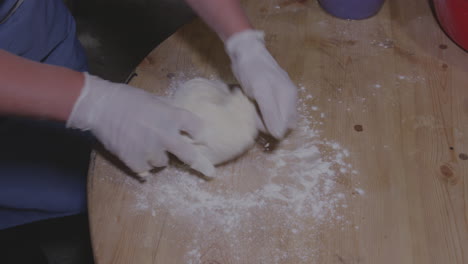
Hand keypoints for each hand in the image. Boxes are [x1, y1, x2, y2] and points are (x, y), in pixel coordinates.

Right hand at [67, 73, 214, 176]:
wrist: (101, 107)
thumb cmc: (128, 99)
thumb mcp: (155, 100)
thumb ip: (169, 112)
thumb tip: (181, 122)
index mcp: (172, 117)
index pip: (197, 128)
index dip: (199, 133)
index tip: (200, 138)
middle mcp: (165, 135)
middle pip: (189, 156)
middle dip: (199, 163)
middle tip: (209, 171)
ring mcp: (151, 150)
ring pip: (163, 163)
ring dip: (158, 157)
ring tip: (146, 146)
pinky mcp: (135, 161)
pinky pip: (146, 171)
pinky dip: (143, 166)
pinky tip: (137, 156)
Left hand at [225, 30, 297, 138]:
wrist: (247, 51)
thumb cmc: (252, 70)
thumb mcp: (260, 91)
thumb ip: (270, 112)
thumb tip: (279, 134)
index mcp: (289, 97)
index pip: (284, 127)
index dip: (268, 128)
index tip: (255, 120)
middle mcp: (290, 98)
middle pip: (283, 124)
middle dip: (267, 124)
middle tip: (253, 114)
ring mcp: (285, 95)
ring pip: (278, 119)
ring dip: (264, 119)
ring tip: (253, 108)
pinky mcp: (277, 94)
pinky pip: (273, 112)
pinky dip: (263, 113)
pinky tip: (254, 105)